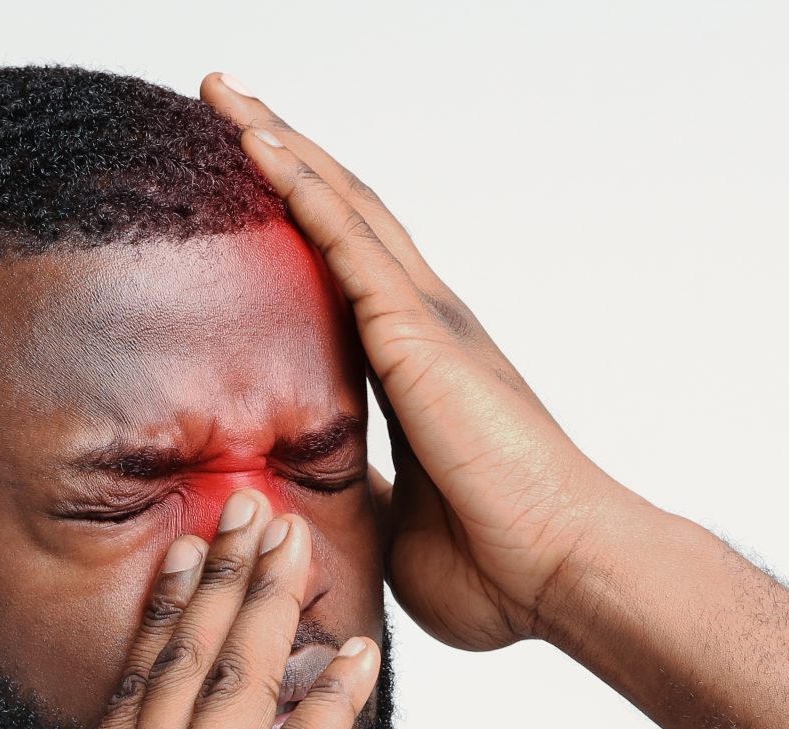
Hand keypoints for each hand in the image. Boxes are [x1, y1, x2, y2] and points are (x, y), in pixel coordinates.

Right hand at [46, 492, 381, 728]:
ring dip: (270, 614)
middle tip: (252, 509)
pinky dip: (325, 706)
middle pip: (176, 674)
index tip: (188, 555)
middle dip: (219, 583)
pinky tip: (357, 660)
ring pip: (226, 698)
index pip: (131, 699)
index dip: (165, 618)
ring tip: (303, 548)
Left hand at [203, 73, 645, 652]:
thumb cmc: (499, 573)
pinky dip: (300, 187)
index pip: (345, 273)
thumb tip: (311, 496)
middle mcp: (426, 327)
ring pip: (342, 206)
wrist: (562, 576)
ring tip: (226, 93)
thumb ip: (358, 493)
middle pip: (343, 214)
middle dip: (284, 154)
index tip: (248, 181)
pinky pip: (346, 241)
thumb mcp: (397, 525)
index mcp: (419, 369)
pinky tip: (258, 145)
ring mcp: (426, 322)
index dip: (300, 220)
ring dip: (281, 146)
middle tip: (225, 101)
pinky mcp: (418, 334)